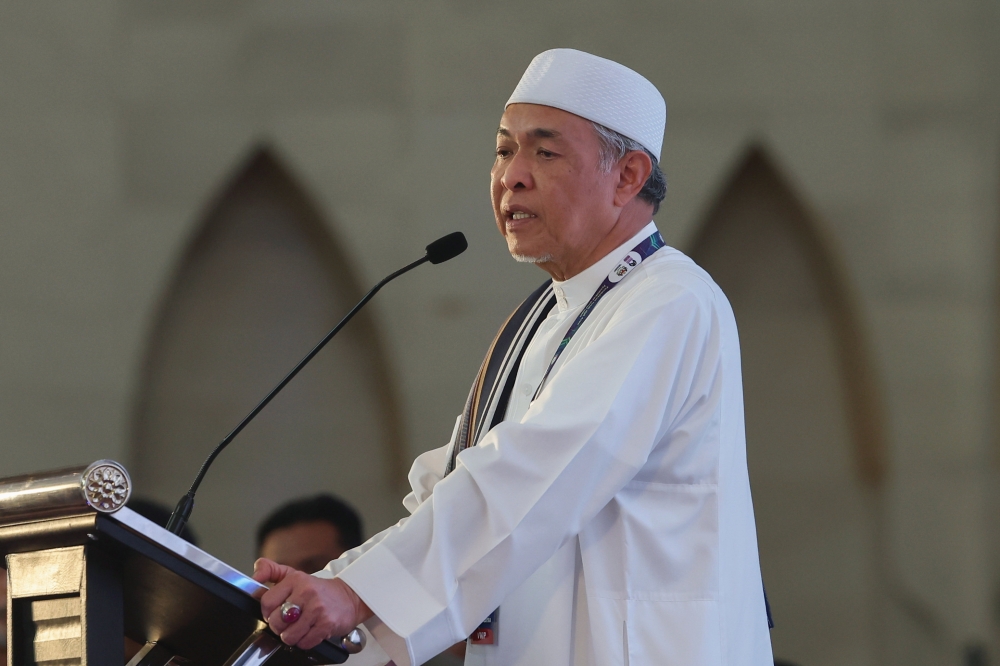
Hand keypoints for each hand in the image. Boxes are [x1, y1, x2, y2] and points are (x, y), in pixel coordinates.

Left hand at [253, 557, 372, 649]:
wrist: (349, 597)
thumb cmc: (318, 590)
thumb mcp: (294, 575)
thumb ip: (271, 571)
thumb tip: (255, 575)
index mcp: (295, 580)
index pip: (267, 602)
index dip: (268, 611)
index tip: (276, 612)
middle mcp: (306, 592)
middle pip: (276, 621)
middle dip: (279, 627)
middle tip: (288, 622)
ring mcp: (317, 609)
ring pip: (289, 635)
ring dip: (292, 636)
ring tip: (300, 628)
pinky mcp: (326, 624)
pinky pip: (304, 642)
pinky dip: (305, 642)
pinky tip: (310, 632)